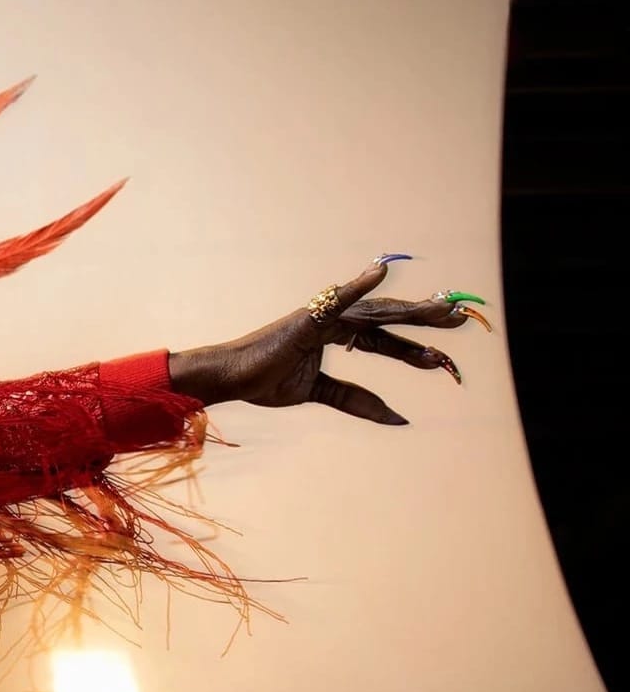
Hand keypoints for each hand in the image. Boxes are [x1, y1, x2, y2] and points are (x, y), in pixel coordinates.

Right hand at [167, 257, 491, 423]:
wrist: (231, 378)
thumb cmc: (264, 379)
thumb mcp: (318, 394)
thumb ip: (356, 400)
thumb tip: (399, 418)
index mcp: (334, 336)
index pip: (382, 340)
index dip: (411, 350)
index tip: (441, 361)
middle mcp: (333, 321)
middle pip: (387, 320)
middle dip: (424, 322)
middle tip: (461, 320)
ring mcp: (321, 316)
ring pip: (374, 311)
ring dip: (410, 309)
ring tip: (444, 308)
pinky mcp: (308, 317)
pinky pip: (337, 300)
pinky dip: (359, 285)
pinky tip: (380, 273)